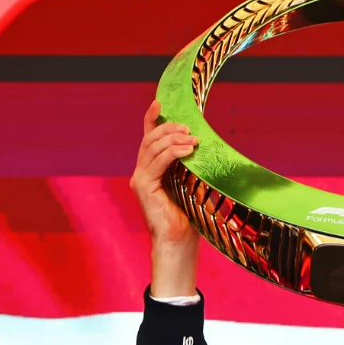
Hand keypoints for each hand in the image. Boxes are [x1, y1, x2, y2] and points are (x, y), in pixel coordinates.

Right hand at [131, 99, 198, 296]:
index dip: (152, 119)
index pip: (148, 139)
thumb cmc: (190, 217)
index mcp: (152, 171)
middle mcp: (142, 172)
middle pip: (150, 139)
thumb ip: (191, 167)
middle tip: (188, 127)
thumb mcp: (193, 185)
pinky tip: (188, 149)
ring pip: (152, 148)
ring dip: (173, 138)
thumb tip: (204, 146)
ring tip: (192, 137)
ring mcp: (140, 178)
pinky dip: (172, 152)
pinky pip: (156, 162)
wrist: (179, 241)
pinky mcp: (142, 186)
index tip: (161, 103)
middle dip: (168, 128)